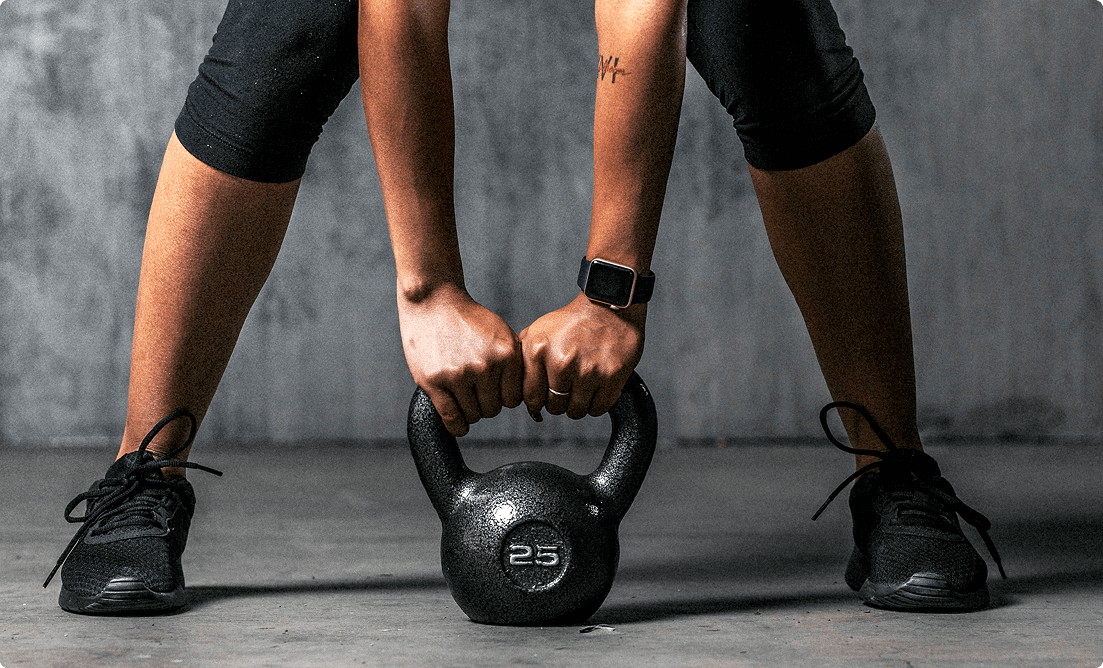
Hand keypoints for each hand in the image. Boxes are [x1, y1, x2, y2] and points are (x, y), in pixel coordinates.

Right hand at [398, 283, 522, 436]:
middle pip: (493, 410)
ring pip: (473, 415)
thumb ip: (513, 362)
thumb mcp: (501, 333)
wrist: (433, 300)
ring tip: (464, 397)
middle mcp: (485, 366)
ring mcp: (459, 374)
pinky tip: (458, 424)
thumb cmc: (468, 318)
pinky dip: (457, 426)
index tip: (494, 392)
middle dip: (486, 404)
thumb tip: (528, 395)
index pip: (513, 399)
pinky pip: (451, 418)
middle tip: (475, 392)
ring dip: (470, 412)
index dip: (503, 398)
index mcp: (506, 354)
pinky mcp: (434, 381)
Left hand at [519, 292, 645, 420]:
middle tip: (566, 388)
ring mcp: (587, 371)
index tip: (545, 395)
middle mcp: (561, 362)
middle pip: (554, 407)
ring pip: (576, 411)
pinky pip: (598, 409)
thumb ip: (523, 358)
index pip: (531, 397)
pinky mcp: (611, 377)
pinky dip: (596, 404)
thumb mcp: (537, 331)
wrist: (607, 307)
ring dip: (577, 405)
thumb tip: (515, 387)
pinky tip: (595, 389)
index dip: (538, 400)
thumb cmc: (572, 321)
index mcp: (538, 351)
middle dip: (559, 402)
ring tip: (580, 387)